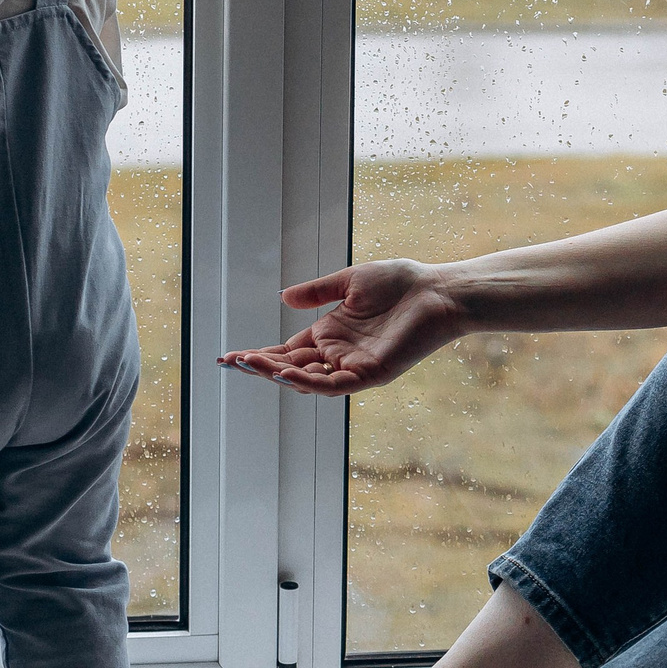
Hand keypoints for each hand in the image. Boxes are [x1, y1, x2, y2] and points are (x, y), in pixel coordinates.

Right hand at [217, 260, 467, 395]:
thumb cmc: (402, 283)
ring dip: (277, 374)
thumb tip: (282, 299)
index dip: (258, 354)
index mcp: (330, 335)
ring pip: (306, 380)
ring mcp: (353, 367)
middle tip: (230, 363)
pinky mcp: (370, 374)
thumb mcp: (350, 282)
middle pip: (290, 368)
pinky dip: (309, 382)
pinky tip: (286, 374)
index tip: (228, 357)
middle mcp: (338, 355)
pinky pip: (334, 385)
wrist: (438, 291)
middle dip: (259, 367)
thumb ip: (317, 292)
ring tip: (249, 364)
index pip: (286, 351)